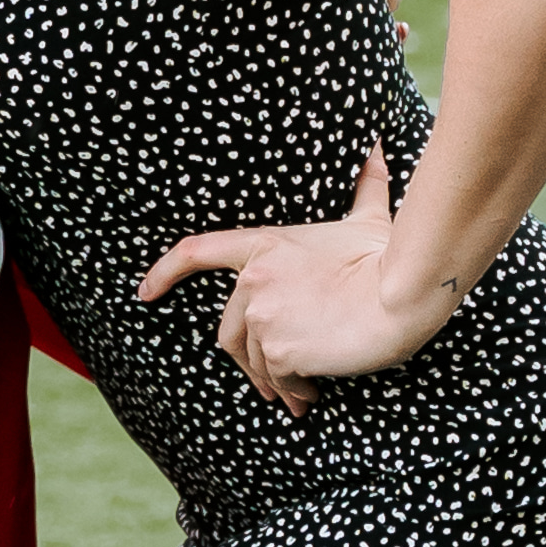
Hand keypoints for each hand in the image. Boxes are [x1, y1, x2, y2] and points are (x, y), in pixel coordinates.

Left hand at [135, 145, 456, 416]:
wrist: (401, 293)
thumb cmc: (387, 256)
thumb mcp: (367, 218)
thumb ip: (364, 188)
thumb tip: (377, 150)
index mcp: (265, 245)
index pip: (197, 251)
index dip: (164, 271)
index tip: (144, 291)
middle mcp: (255, 280)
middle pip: (229, 330)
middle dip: (248, 358)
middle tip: (273, 381)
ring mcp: (264, 315)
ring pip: (254, 360)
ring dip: (274, 381)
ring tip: (300, 392)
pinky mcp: (280, 349)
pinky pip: (277, 380)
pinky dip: (290, 392)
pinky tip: (309, 396)